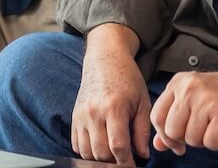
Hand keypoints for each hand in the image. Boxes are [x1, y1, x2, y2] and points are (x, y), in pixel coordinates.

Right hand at [72, 33, 150, 165]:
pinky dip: (87, 151)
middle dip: (114, 162)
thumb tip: (143, 155)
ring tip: (113, 154)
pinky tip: (100, 146)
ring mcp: (81, 115)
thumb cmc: (127, 78)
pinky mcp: (74, 117)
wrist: (105, 59)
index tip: (133, 166)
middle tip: (124, 160)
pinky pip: (76, 144)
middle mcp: (94, 112)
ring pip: (86, 152)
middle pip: (101, 153)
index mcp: (114, 107)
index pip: (118, 146)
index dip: (126, 162)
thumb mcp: (142, 101)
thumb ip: (142, 130)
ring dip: (100, 159)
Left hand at [150, 64, 217, 153]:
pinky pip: (210, 142)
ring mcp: (206, 100)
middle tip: (200, 131)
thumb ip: (172, 119)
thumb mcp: (193, 99)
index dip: (165, 135)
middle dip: (185, 139)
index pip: (157, 117)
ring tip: (214, 126)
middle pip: (172, 130)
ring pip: (191, 139)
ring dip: (203, 140)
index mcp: (178, 83)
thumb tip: (157, 145)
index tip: (177, 142)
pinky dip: (217, 143)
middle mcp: (189, 89)